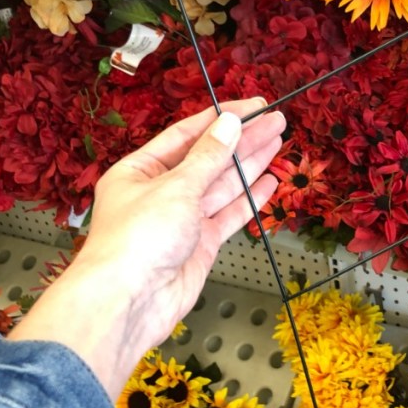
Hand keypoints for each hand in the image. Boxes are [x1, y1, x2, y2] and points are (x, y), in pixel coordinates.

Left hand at [8, 99, 285, 396]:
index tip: (254, 106)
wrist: (130, 301)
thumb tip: (230, 124)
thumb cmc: (139, 237)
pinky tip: (268, 182)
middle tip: (276, 120)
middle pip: (207, 159)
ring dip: (249, 165)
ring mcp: (181, 220)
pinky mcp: (199, 245)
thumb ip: (209, 157)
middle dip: (241, 140)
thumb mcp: (176, 186)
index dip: (220, 119)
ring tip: (278, 142)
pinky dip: (249, 199)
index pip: (186, 135)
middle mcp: (160, 192)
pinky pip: (228, 215)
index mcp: (140, 170)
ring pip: (221, 186)